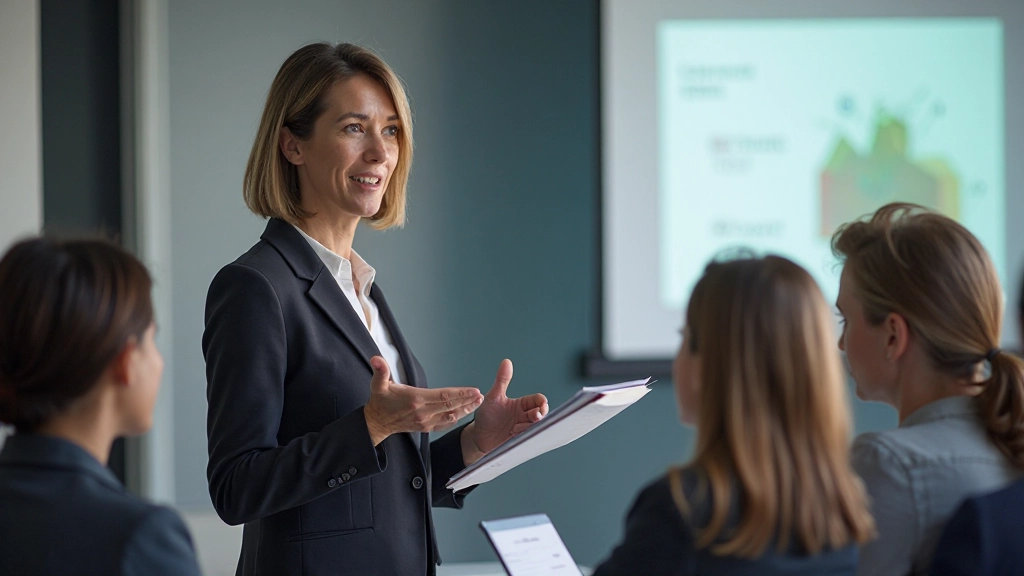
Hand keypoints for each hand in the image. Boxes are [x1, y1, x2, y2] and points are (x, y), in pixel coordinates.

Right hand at [364, 356, 482, 445]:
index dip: (459, 393)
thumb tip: (376, 360)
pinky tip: (464, 414)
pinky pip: (444, 424)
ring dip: (465, 410)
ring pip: (450, 416)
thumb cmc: (380, 402)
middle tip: (481, 396)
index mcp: (415, 399)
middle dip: (467, 401)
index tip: (473, 390)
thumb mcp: (378, 385)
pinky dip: (456, 419)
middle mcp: (423, 412)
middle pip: (450, 406)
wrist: (376, 423)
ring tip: (478, 403)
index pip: (443, 396)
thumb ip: (380, 371)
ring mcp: (425, 422)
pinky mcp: (425, 428)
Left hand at [462, 359, 547, 462]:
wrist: (478, 436)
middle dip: (541, 414)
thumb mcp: (494, 396)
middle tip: (536, 416)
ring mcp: (522, 428)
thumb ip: (502, 380)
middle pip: (541, 413)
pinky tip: (519, 432)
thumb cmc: (486, 416)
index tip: (541, 404)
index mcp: (520, 404)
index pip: (537, 400)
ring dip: (532, 425)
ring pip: (536, 425)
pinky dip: (526, 434)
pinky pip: (528, 436)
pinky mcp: (518, 439)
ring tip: (523, 425)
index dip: (541, 402)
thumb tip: (506, 362)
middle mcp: (523, 415)